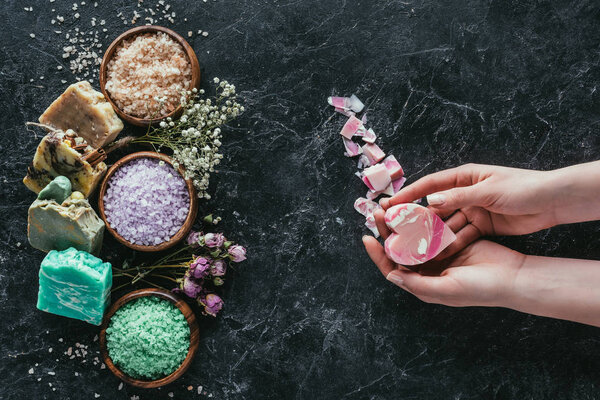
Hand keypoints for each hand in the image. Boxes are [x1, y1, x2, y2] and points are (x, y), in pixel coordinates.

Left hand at [363, 214, 524, 306]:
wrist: (513, 277)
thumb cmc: (481, 289)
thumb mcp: (447, 288)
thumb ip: (418, 284)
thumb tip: (391, 277)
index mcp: (422, 284)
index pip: (393, 269)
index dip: (378, 255)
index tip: (367, 239)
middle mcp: (427, 270)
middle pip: (400, 249)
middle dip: (387, 232)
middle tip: (378, 214)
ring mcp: (439, 255)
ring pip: (413, 236)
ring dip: (402, 222)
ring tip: (392, 207)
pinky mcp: (452, 241)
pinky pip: (432, 229)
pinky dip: (422, 219)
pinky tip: (414, 206)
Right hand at [380, 164, 557, 256]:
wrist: (552, 202)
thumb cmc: (522, 189)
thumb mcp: (489, 192)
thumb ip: (459, 196)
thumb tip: (430, 202)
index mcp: (464, 177)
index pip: (429, 185)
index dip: (408, 194)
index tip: (389, 205)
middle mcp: (464, 192)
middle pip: (434, 205)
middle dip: (414, 216)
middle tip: (395, 228)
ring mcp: (472, 209)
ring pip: (445, 222)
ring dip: (431, 233)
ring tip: (412, 244)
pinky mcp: (481, 225)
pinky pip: (460, 234)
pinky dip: (450, 242)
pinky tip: (437, 252)